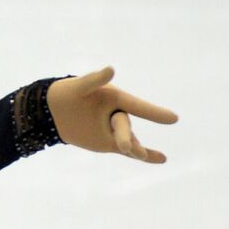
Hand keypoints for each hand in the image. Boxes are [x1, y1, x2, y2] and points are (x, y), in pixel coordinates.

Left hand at [46, 66, 178, 162]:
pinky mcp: (109, 143)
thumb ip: (94, 80)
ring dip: (136, 149)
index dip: (154, 113)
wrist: (54, 110)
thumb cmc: (69, 94)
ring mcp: (115, 130)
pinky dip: (145, 156)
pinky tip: (162, 159)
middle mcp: (119, 114)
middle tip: (124, 148)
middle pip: (124, 127)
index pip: (137, 106)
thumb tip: (111, 69)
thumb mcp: (79, 87)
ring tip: (142, 156)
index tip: (174, 119)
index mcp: (116, 98)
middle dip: (125, 136)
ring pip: (129, 141)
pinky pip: (128, 151)